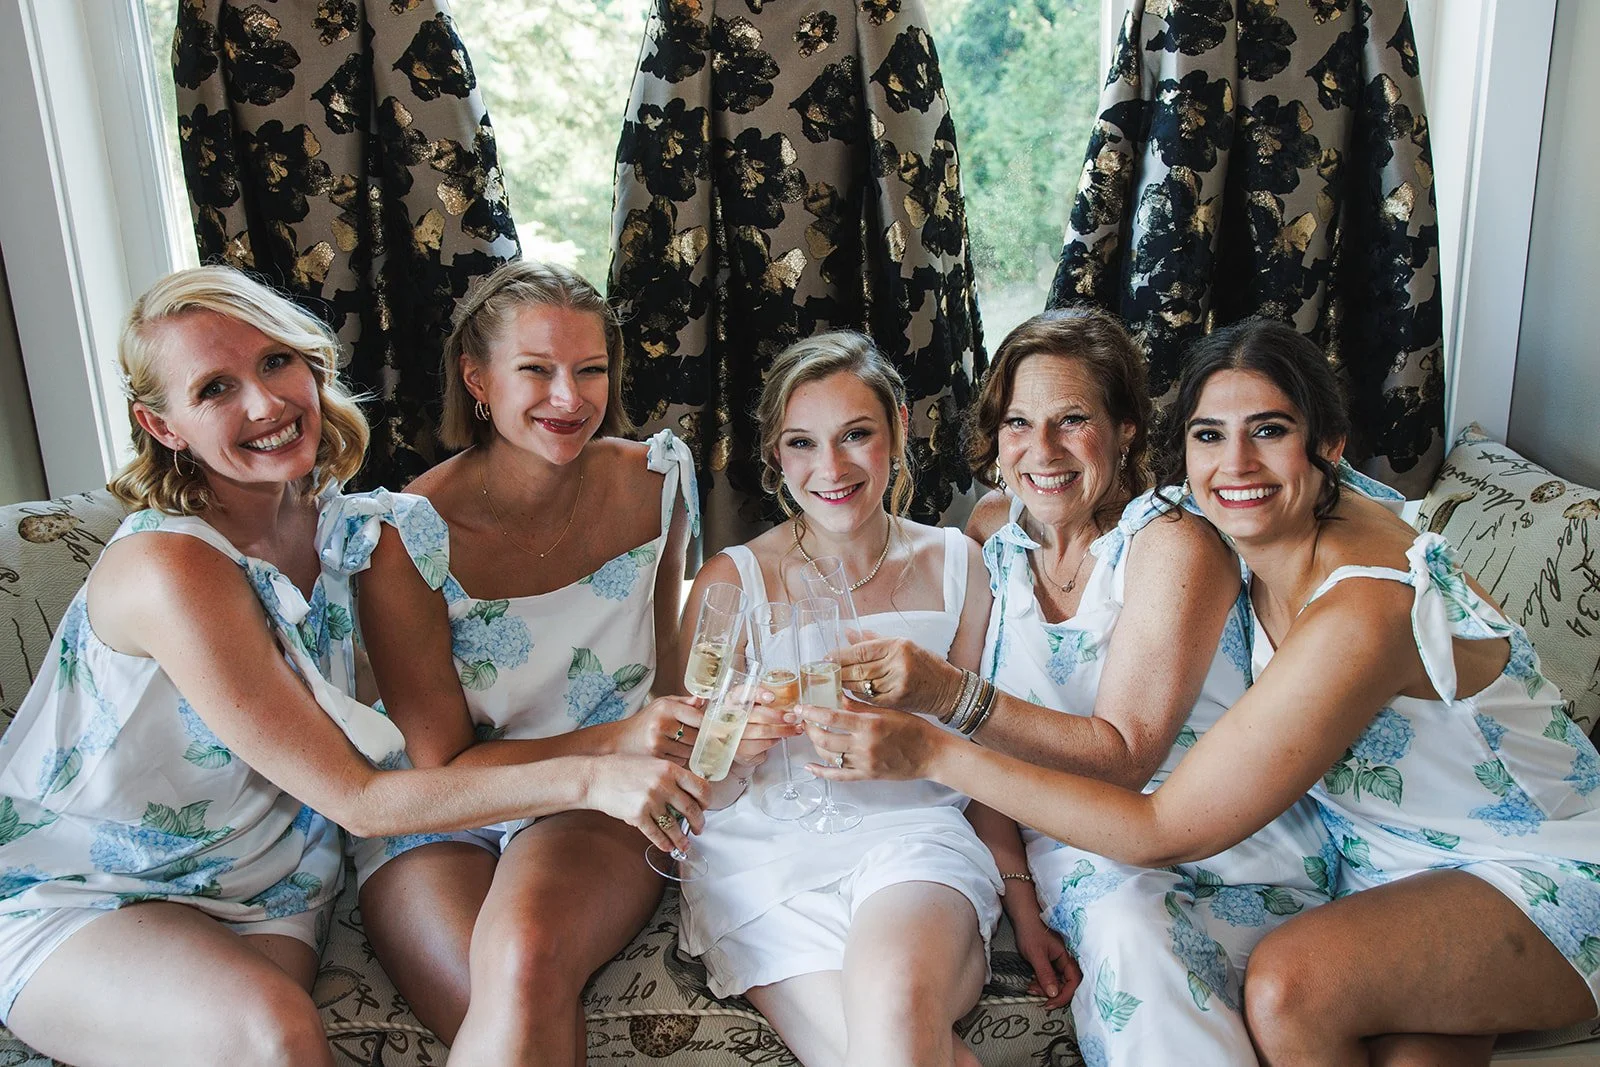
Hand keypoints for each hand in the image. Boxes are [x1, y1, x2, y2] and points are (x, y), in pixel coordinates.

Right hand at [582, 755, 712, 853]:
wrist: (595, 777)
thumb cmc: (622, 769)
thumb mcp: (651, 763)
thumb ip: (670, 775)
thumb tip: (689, 792)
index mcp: (670, 768)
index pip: (701, 787)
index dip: (706, 801)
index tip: (704, 808)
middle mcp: (663, 784)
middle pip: (691, 809)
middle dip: (698, 823)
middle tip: (699, 829)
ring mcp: (650, 801)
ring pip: (675, 826)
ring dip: (682, 839)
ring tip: (685, 845)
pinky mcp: (637, 816)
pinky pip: (656, 834)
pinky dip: (664, 843)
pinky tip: (667, 847)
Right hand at [615, 696, 703, 762]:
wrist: (620, 740)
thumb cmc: (645, 721)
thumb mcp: (662, 705)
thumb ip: (684, 703)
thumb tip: (704, 701)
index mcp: (666, 708)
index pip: (698, 717)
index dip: (708, 724)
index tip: (715, 728)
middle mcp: (661, 724)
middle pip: (696, 736)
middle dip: (699, 738)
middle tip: (694, 736)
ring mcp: (658, 743)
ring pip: (690, 751)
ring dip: (690, 749)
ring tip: (679, 743)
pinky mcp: (656, 758)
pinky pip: (680, 761)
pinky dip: (680, 758)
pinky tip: (670, 752)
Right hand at [732, 689, 804, 764]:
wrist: (741, 745)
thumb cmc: (750, 722)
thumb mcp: (754, 706)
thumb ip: (763, 700)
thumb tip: (787, 698)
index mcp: (732, 701)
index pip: (741, 693)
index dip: (756, 694)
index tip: (772, 697)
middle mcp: (729, 717)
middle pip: (755, 714)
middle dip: (776, 715)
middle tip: (791, 716)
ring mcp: (734, 735)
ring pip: (762, 731)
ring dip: (782, 730)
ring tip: (794, 728)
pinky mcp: (741, 749)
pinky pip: (762, 744)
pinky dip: (775, 740)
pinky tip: (780, 737)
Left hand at [794, 696, 948, 780]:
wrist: (930, 754)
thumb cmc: (913, 729)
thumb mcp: (887, 711)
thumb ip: (859, 706)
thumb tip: (836, 697)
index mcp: (869, 725)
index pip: (832, 717)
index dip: (811, 712)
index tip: (800, 707)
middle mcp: (864, 745)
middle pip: (824, 738)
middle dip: (809, 728)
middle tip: (804, 720)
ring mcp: (864, 763)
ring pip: (828, 756)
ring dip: (814, 745)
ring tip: (812, 734)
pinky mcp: (866, 775)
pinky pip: (838, 776)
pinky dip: (821, 772)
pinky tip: (810, 767)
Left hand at [835, 634, 963, 712]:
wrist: (949, 689)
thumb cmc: (926, 665)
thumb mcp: (903, 645)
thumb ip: (874, 640)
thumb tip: (848, 633)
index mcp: (897, 646)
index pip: (861, 650)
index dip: (840, 654)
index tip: (826, 657)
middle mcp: (897, 664)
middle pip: (858, 669)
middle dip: (838, 671)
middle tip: (823, 672)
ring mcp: (897, 684)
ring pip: (861, 686)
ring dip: (843, 685)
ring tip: (831, 683)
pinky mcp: (897, 701)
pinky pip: (869, 699)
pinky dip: (856, 697)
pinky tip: (847, 695)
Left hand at [1005, 889, 1078, 1007]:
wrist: (1023, 917)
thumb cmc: (1031, 930)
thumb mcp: (1036, 954)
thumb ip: (1045, 974)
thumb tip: (1053, 994)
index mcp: (1067, 957)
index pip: (1073, 981)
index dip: (1065, 995)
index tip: (1051, 1002)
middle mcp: (1065, 961)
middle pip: (1066, 984)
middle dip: (1052, 993)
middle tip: (1037, 996)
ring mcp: (1057, 962)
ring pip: (1057, 982)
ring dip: (1045, 989)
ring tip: (1031, 988)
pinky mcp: (1050, 962)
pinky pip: (1049, 977)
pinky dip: (1041, 982)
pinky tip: (1032, 983)